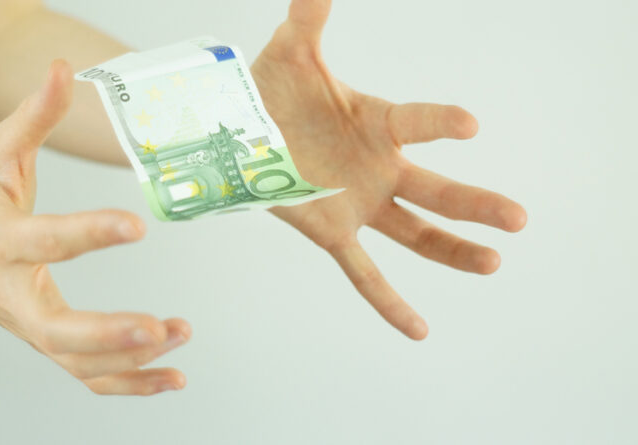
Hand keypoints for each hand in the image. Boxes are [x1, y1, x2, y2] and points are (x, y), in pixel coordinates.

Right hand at [0, 60, 189, 394]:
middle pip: (57, 332)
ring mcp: (31, 327)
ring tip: (178, 335)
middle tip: (160, 326)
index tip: (136, 225)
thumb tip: (63, 70)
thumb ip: (33, 114)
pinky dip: (130, 382)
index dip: (89, 233)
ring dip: (131, 361)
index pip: (46, 240)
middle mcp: (15, 294)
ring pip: (77, 363)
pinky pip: (88, 375)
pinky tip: (171, 376)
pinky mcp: (48, 342)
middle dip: (109, 334)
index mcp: (1, 242)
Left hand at [251, 0, 526, 339]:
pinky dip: (389, 302)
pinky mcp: (333, 233)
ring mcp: (360, 204)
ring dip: (452, 250)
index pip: (416, 123)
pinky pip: (364, 274)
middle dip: (474, 204)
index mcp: (376, 123)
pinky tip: (419, 329)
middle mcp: (378, 166)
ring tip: (493, 262)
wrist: (236, 132)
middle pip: (435, 189)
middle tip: (517, 218)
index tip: (468, 125)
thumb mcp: (291, 54)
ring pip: (415, 233)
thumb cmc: (271, 91)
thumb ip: (309, 18)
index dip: (441, 123)